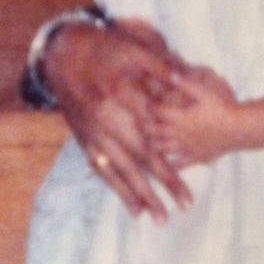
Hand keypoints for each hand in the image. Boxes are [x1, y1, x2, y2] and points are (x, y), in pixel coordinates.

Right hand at [44, 19, 192, 221]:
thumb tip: (189, 83)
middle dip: (164, 180)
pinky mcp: (84, 139)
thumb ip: (161, 66)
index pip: (156, 125)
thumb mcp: (133, 46)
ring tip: (161, 217)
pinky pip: (102, 169)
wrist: (61, 53)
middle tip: (186, 203)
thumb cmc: (103, 48)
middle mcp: (106, 116)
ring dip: (142, 194)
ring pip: (121, 168)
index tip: (202, 162)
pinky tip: (134, 208)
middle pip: (140, 154)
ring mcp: (93, 131)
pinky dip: (118, 189)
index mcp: (120, 91)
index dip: (177, 144)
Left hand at [147, 67, 240, 167]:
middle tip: (134, 123)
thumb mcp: (205, 92)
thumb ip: (186, 83)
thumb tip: (170, 74)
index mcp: (180, 117)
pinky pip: (181, 165)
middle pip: (156, 131)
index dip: (147, 106)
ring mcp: (187, 148)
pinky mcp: (197, 157)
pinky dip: (171, 167)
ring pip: (163, 148)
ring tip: (145, 142)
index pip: (157, 111)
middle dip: (145, 126)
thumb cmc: (225, 108)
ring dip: (153, 144)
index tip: (139, 102)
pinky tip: (164, 168)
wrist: (242, 129)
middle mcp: (180, 134)